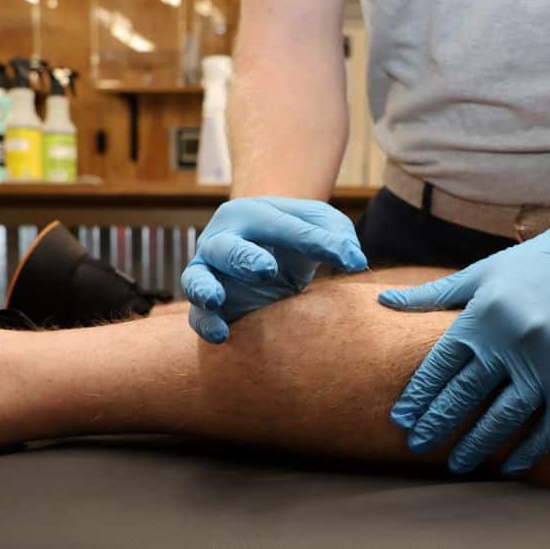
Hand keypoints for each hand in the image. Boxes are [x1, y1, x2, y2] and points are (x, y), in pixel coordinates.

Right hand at [182, 196, 366, 342]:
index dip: (319, 244)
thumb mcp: (322, 225)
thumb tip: (353, 259)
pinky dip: (206, 324)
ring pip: (196, 278)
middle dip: (243, 257)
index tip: (352, 262)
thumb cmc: (297, 236)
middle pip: (225, 246)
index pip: (285, 228)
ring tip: (216, 298)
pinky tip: (223, 335)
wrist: (269, 252)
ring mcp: (210, 272)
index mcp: (252, 214)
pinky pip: (198, 316)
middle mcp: (223, 239)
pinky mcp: (209, 305)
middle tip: (266, 269)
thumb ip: (339, 234)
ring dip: (204, 288)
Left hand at [378, 208, 549, 474]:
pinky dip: (529, 451)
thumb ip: (434, 294)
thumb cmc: (536, 264)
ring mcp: (548, 363)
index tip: (401, 419)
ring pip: (503, 418)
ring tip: (456, 465)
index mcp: (483, 315)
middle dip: (436, 425)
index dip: (418, 396)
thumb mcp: (482, 272)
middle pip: (464, 396)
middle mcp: (512, 341)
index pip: (440, 366)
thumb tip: (383, 299)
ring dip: (476, 446)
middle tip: (417, 446)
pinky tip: (510, 466)